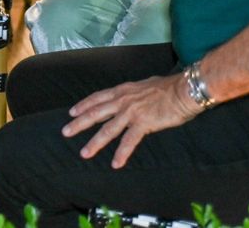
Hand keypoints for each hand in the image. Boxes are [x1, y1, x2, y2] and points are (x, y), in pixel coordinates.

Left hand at [62, 73, 201, 168]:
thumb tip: (132, 96)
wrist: (183, 90)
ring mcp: (131, 112)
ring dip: (95, 143)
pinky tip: (116, 164)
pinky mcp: (144, 123)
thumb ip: (134, 93)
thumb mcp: (144, 86)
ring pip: (108, 129)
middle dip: (79, 123)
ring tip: (84, 153)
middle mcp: (123, 100)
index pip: (97, 98)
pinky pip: (129, 141)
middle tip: (65, 132)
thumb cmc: (169, 87)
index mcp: (123, 90)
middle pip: (95, 113)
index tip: (71, 112)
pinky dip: (121, 153)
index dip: (83, 105)